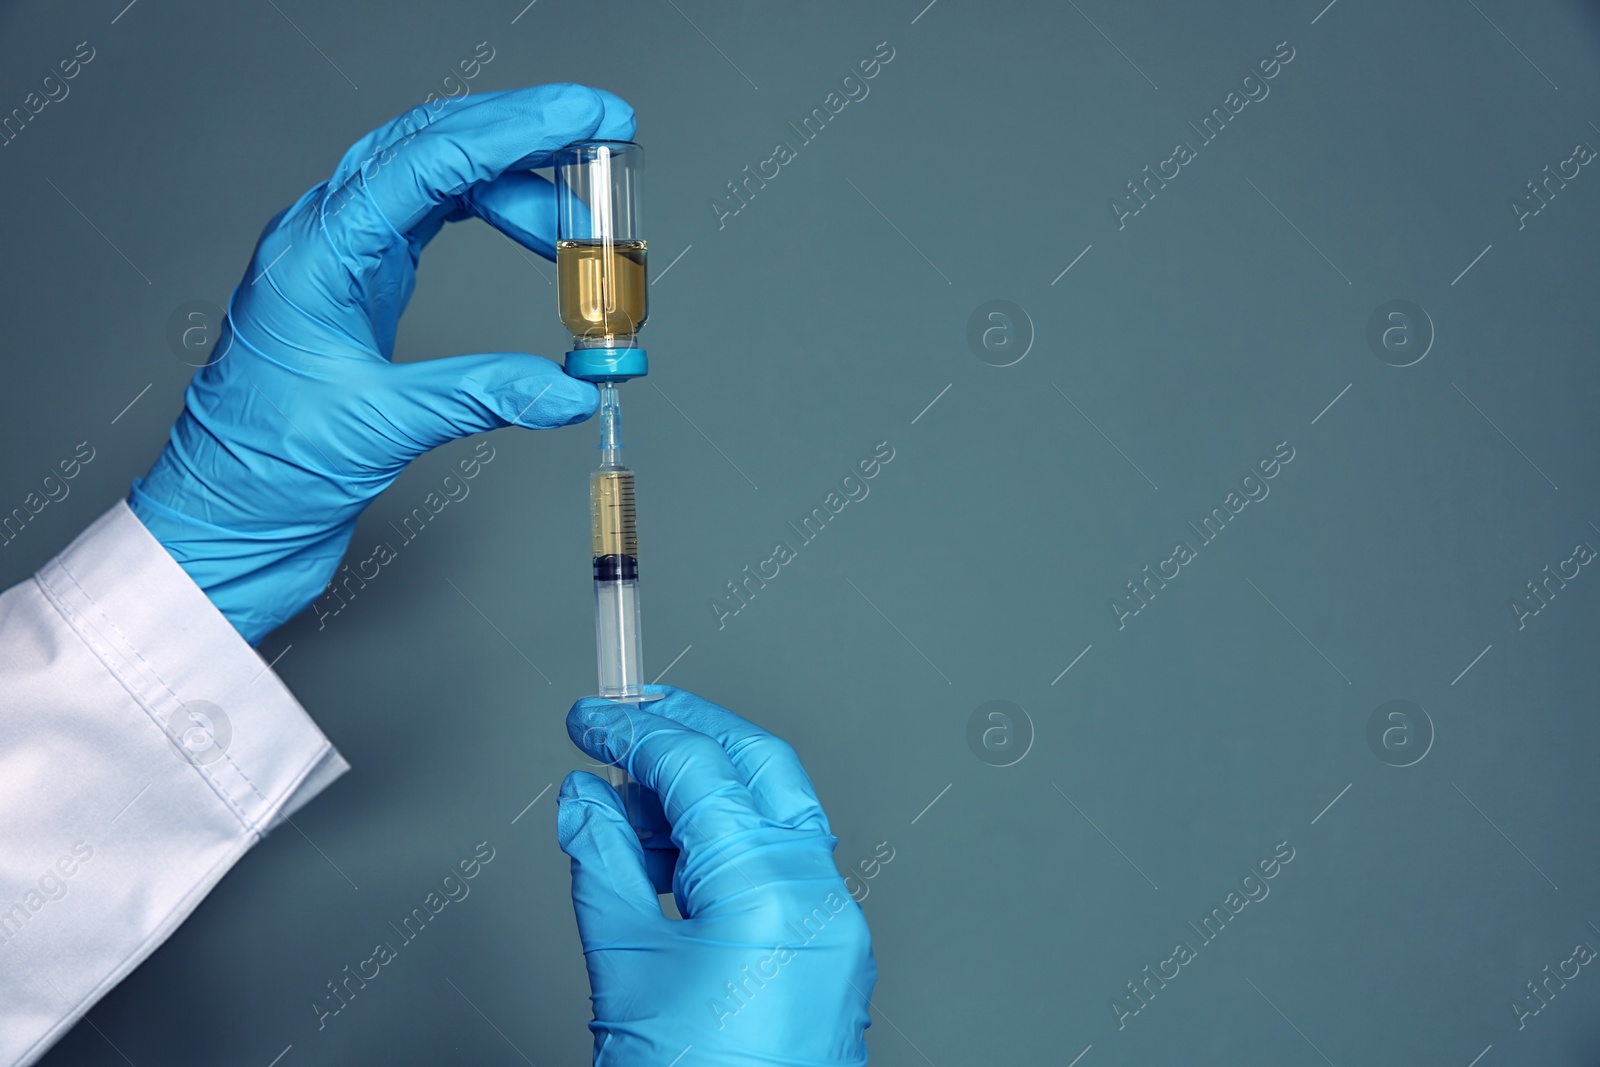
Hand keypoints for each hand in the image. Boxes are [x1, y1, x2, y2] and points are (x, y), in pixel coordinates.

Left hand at [130, 84, 634, 643]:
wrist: (223, 522)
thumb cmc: (262, 472)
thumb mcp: (379, 429)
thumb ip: (480, 397)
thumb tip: (568, 387)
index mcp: (314, 253)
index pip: (426, 159)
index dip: (512, 132)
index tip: (579, 118)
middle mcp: (325, 237)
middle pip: (432, 143)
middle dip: (522, 132)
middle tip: (601, 128)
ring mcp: (342, 257)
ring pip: (436, 175)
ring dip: (514, 182)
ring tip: (583, 225)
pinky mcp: (361, 284)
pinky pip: (433, 216)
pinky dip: (493, 215)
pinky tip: (534, 236)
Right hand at [558, 686, 875, 1065]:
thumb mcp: (620, 968)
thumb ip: (602, 862)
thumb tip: (588, 800)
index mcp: (768, 892)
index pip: (697, 768)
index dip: (632, 731)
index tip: (590, 718)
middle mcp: (819, 897)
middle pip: (758, 764)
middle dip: (689, 729)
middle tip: (626, 717)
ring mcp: (836, 925)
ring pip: (777, 809)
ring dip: (707, 787)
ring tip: (632, 800)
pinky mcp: (832, 952)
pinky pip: (786, 862)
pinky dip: (730, 840)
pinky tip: (673, 853)